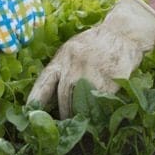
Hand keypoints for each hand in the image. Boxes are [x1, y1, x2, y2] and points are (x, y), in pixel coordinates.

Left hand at [0, 0, 44, 82]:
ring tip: (16, 21)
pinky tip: (24, 12)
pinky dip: (32, 22)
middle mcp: (3, 22)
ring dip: (22, 34)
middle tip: (9, 36)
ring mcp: (19, 16)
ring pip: (26, 38)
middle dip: (11, 46)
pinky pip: (36, 25)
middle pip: (11, 48)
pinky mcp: (33, 8)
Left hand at [26, 0, 154, 114]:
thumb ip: (63, 68)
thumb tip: (50, 96)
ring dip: (81, 114)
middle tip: (65, 123)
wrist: (124, 31)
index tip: (30, 113)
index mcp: (63, 56)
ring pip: (82, 101)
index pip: (45, 82)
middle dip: (64, 113)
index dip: (36, 100)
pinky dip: (100, 110)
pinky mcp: (111, 77)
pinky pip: (102, 99)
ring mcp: (93, 70)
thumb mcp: (74, 50)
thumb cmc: (97, 43)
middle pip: (64, 96)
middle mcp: (75, 63)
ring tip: (83, 123)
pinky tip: (100, 116)